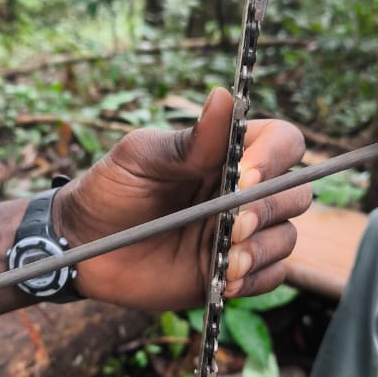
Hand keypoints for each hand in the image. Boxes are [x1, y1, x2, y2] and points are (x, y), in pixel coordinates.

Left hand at [57, 87, 309, 311]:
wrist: (82, 246)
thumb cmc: (109, 190)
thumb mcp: (140, 158)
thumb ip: (188, 141)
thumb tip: (224, 96)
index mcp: (227, 153)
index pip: (283, 142)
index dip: (276, 158)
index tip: (246, 176)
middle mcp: (242, 192)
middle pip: (295, 193)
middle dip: (270, 209)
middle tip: (234, 226)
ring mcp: (240, 235)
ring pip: (286, 237)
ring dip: (262, 249)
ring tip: (228, 261)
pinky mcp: (232, 272)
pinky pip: (271, 277)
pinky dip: (256, 279)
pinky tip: (227, 280)